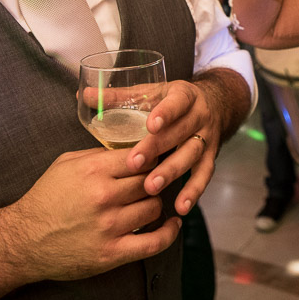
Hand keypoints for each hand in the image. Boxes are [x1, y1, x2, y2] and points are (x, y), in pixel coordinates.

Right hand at [0, 148, 179, 281]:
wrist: (22, 241)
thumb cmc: (45, 199)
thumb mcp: (66, 164)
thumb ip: (99, 154)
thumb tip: (132, 148)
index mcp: (93, 171)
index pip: (142, 157)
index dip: (151, 158)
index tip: (154, 160)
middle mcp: (104, 197)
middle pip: (150, 181)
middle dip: (153, 181)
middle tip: (151, 182)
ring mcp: (109, 226)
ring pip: (154, 208)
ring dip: (153, 204)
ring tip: (147, 202)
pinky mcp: (112, 253)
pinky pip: (154, 242)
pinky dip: (169, 233)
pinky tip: (173, 224)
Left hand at [129, 79, 221, 213]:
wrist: (215, 104)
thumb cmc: (172, 101)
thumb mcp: (152, 93)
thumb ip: (120, 97)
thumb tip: (83, 94)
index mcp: (185, 95)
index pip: (177, 102)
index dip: (165, 113)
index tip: (150, 125)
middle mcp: (199, 116)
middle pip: (181, 132)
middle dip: (158, 148)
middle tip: (135, 163)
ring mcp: (207, 138)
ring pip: (192, 155)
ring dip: (172, 172)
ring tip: (151, 188)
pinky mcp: (211, 157)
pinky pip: (204, 176)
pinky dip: (193, 192)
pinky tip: (180, 206)